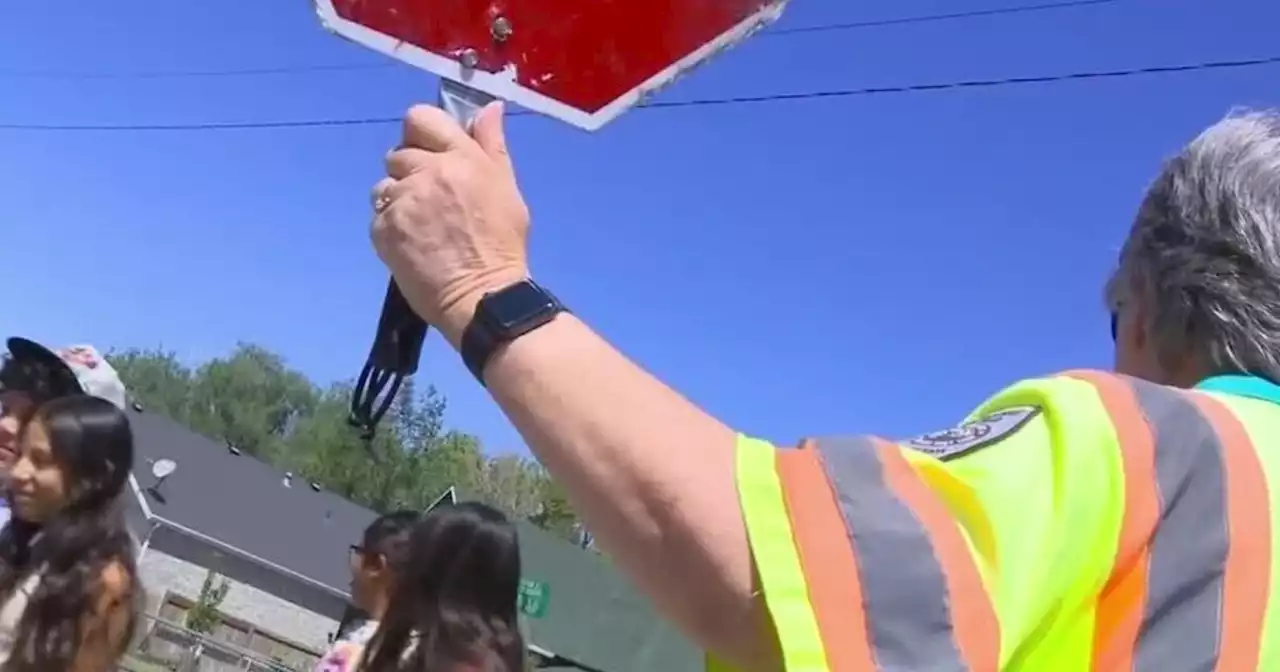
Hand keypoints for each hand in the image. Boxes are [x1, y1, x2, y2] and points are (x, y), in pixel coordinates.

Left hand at [370, 101, 529, 344]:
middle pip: (399, 152)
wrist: (483, 297)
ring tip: (422, 225)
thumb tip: (488, 107)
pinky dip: (391, 226)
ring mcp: (402, 201)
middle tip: (432, 200)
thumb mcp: (507, 189)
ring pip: (384, 185)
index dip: (422, 133)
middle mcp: (428, 172)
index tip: (431, 152)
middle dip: (412, 171)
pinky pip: (378, 215)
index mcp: (461, 158)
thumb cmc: (502, 245)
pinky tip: (413, 243)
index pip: (420, 119)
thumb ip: (492, 146)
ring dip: (398, 198)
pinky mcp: (383, 229)